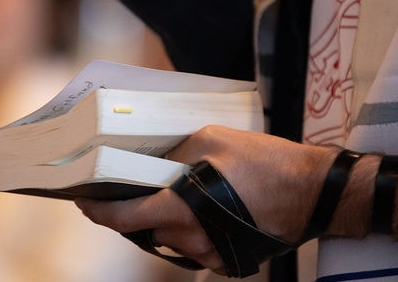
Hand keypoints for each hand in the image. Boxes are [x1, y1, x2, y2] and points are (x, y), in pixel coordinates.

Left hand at [76, 125, 337, 273]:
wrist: (314, 192)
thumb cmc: (266, 163)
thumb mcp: (213, 138)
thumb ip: (176, 149)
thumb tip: (154, 156)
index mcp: (179, 209)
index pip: (122, 218)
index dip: (97, 211)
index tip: (83, 200)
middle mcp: (190, 239)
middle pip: (144, 229)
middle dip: (134, 210)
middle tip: (128, 188)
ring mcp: (210, 254)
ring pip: (170, 239)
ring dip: (164, 219)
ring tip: (171, 192)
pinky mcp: (228, 260)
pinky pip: (195, 247)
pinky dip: (189, 229)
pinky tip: (201, 207)